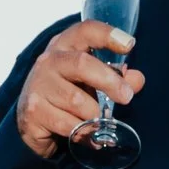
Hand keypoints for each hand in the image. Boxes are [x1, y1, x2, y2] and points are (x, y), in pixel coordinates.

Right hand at [12, 21, 147, 158]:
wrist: (31, 121)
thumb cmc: (67, 93)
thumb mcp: (92, 81)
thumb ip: (116, 79)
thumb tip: (137, 80)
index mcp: (65, 45)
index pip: (85, 31)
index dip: (108, 35)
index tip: (130, 45)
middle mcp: (49, 60)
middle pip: (82, 64)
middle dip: (109, 82)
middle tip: (126, 97)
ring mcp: (39, 85)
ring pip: (77, 101)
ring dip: (95, 116)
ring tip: (100, 124)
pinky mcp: (34, 111)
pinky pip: (68, 125)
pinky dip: (84, 133)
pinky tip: (90, 137)